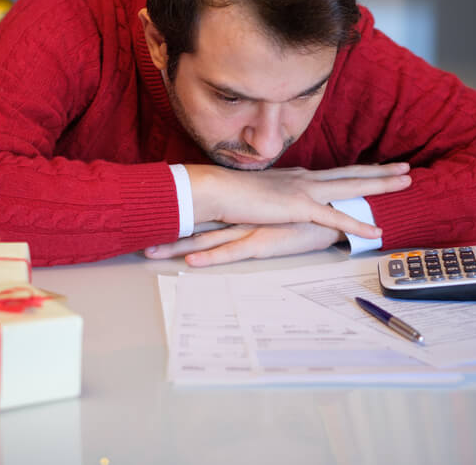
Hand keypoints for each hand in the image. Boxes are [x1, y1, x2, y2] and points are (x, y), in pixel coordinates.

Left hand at [145, 221, 344, 266]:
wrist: (338, 210)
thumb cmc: (308, 214)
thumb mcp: (277, 213)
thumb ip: (257, 215)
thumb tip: (240, 219)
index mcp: (242, 211)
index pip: (202, 216)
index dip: (176, 221)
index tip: (150, 225)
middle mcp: (241, 217)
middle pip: (196, 227)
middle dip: (167, 235)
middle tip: (137, 243)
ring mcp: (250, 229)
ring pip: (207, 240)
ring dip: (178, 247)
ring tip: (151, 253)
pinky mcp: (265, 242)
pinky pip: (233, 253)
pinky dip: (211, 258)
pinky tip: (192, 264)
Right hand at [187, 162, 410, 238]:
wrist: (217, 190)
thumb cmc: (233, 194)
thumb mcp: (262, 194)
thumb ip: (278, 197)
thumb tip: (283, 203)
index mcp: (299, 177)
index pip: (338, 173)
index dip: (362, 170)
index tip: (382, 167)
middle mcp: (307, 180)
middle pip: (352, 175)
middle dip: (382, 172)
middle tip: (407, 168)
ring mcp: (305, 192)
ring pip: (352, 187)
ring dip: (381, 186)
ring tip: (405, 183)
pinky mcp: (299, 208)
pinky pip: (335, 219)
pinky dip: (357, 225)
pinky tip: (376, 231)